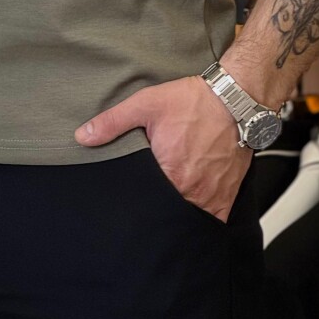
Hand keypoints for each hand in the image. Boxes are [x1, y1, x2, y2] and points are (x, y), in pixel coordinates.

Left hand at [74, 76, 252, 222]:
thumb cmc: (194, 101)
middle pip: (165, 210)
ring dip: (176, 211)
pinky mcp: (226, 195)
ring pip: (187, 217)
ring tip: (168, 198)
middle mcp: (190, 189)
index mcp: (167, 171)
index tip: (132, 193)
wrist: (235, 100)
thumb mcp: (146, 104)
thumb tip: (83, 137)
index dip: (135, 196)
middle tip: (148, 194)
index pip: (142, 198)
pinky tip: (191, 207)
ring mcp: (210, 195)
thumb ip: (112, 122)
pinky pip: (213, 218)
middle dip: (154, 206)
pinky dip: (201, 215)